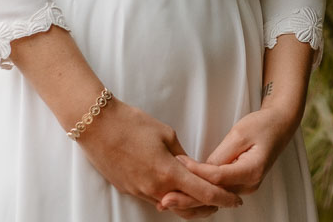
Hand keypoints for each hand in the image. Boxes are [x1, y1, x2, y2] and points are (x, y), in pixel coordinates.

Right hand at [74, 98, 240, 218]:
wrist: (96, 126)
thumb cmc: (132, 124)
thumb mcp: (166, 134)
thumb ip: (181, 155)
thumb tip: (190, 166)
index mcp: (168, 173)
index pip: (204, 193)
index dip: (224, 198)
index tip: (236, 200)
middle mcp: (154, 188)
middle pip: (189, 208)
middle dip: (209, 207)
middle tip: (223, 201)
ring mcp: (139, 191)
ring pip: (171, 206)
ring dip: (189, 204)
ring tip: (204, 196)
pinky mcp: (128, 189)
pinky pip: (155, 199)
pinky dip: (171, 198)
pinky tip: (177, 189)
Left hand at [161, 105, 299, 208]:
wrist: (280, 125)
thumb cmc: (261, 126)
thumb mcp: (239, 134)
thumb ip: (221, 155)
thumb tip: (202, 170)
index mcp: (252, 170)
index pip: (218, 177)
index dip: (196, 172)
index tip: (178, 163)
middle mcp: (250, 184)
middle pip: (214, 194)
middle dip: (188, 197)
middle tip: (165, 199)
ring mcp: (245, 187)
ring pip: (214, 196)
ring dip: (191, 198)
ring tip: (167, 199)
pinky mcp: (239, 184)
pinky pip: (218, 190)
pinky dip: (200, 191)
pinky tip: (182, 192)